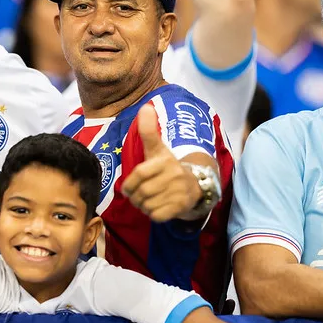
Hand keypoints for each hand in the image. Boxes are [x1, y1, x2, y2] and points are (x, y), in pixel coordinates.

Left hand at [121, 104, 202, 221]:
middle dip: (135, 197)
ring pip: (147, 205)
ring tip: (148, 200)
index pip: (139, 174)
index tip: (128, 188)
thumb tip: (145, 106)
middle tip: (139, 196)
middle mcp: (174, 175)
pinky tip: (157, 207)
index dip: (129, 184)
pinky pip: (156, 215)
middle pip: (141, 192)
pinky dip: (153, 214)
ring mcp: (179, 192)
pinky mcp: (181, 207)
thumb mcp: (157, 148)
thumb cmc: (168, 166)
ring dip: (143, 206)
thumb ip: (149, 130)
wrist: (195, 185)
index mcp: (165, 160)